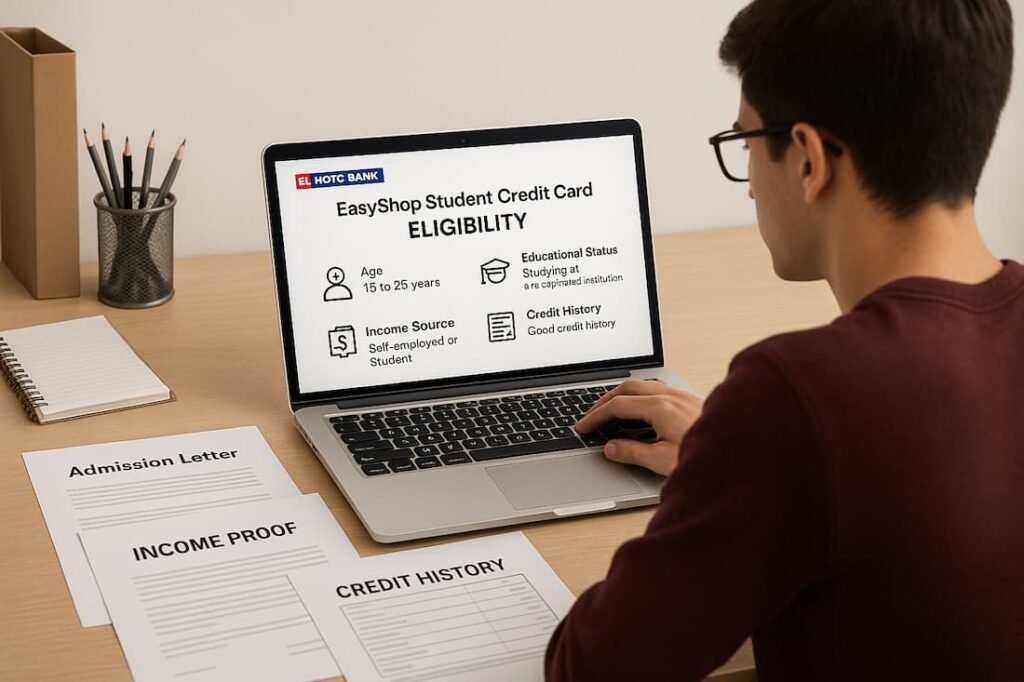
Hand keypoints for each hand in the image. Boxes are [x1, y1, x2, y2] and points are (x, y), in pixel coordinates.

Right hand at [575, 379, 703, 475]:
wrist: (743, 453)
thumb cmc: (708, 456)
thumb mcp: (662, 461)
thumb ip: (632, 452)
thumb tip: (611, 447)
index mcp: (659, 407)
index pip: (617, 405)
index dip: (595, 416)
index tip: (583, 427)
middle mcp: (671, 396)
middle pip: (628, 387)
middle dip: (605, 399)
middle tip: (591, 414)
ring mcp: (683, 396)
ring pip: (644, 385)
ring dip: (624, 394)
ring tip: (612, 408)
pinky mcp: (692, 401)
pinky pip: (659, 389)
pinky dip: (641, 395)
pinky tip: (644, 408)